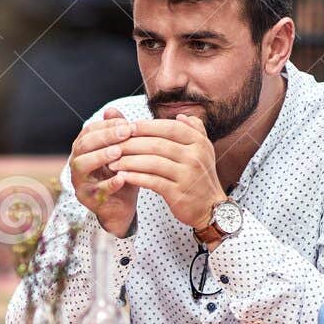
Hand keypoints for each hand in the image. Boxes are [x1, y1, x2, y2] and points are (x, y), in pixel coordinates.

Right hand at [68, 108, 139, 236]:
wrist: (122, 205)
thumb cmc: (121, 172)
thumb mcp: (122, 150)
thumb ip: (116, 131)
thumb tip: (111, 109)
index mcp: (83, 149)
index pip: (90, 131)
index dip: (107, 126)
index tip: (127, 124)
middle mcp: (77, 162)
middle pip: (84, 145)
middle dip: (105, 137)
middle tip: (125, 133)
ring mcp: (79, 181)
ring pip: (82, 165)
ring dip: (100, 156)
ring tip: (119, 152)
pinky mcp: (87, 199)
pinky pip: (96, 190)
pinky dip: (109, 184)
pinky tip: (122, 177)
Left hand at [107, 113, 225, 232]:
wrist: (210, 207)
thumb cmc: (200, 177)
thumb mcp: (203, 151)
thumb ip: (194, 131)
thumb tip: (180, 116)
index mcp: (198, 142)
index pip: (169, 128)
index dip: (146, 126)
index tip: (127, 127)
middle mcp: (194, 156)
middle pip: (157, 144)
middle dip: (131, 144)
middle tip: (112, 145)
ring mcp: (187, 175)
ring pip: (152, 163)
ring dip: (129, 161)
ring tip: (112, 162)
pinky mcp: (178, 193)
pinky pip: (152, 181)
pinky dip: (135, 178)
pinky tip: (122, 176)